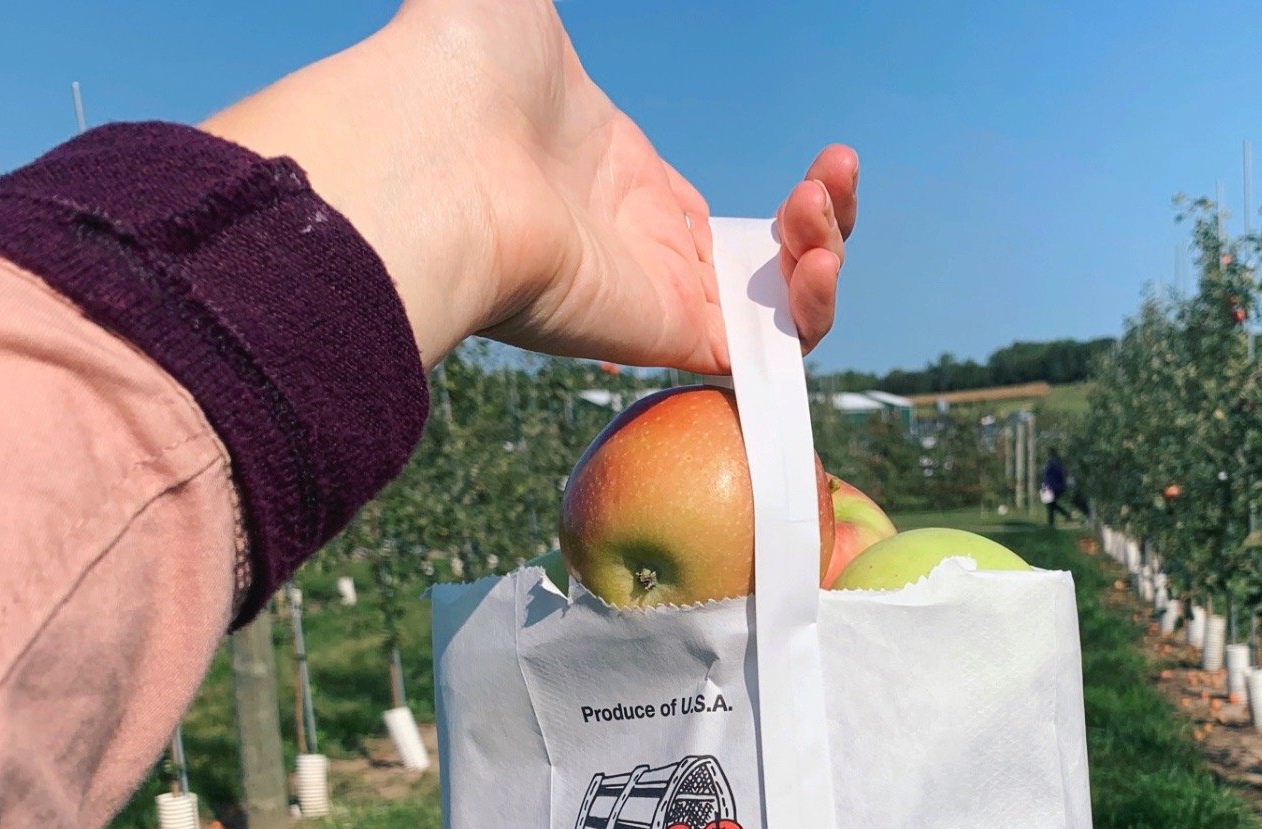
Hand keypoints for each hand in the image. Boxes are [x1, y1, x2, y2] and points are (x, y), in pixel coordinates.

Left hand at [204, 0, 857, 370]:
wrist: (434, 149)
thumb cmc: (459, 72)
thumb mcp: (515, 0)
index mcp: (618, 180)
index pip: (711, 220)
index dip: (783, 207)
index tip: (821, 158)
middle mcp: (642, 247)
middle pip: (761, 270)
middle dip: (822, 221)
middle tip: (827, 171)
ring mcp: (658, 295)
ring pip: (776, 317)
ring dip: (826, 260)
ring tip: (818, 199)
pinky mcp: (671, 335)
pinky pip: (764, 359)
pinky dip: (809, 317)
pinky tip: (818, 256)